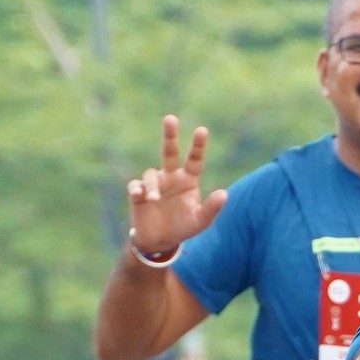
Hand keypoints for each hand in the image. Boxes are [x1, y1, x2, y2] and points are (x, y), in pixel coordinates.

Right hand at [125, 118, 227, 258]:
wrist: (160, 242)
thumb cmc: (183, 227)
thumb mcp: (201, 222)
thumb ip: (212, 208)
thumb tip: (224, 194)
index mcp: (188, 180)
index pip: (195, 160)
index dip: (198, 146)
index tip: (202, 130)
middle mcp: (170, 177)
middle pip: (169, 152)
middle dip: (170, 135)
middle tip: (171, 118)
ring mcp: (154, 184)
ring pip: (151, 174)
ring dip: (152, 185)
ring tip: (154, 199)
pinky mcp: (138, 194)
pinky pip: (135, 186)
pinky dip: (137, 189)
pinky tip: (140, 195)